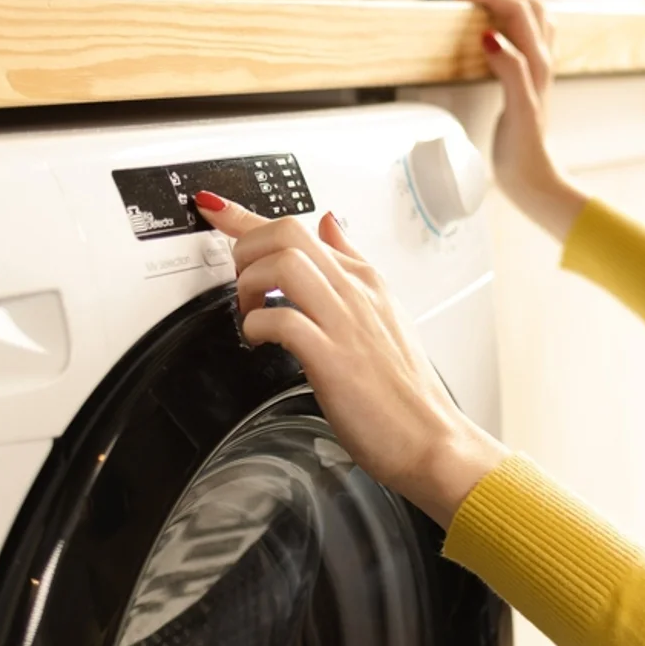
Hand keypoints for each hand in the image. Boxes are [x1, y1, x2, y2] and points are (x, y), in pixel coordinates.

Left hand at [196, 190, 506, 526]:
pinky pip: (283, 320)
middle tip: (238, 280)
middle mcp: (356, 293)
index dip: (247, 216)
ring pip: (285, 264)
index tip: (215, 209)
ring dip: (250, 281)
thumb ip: (353, 264)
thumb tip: (331, 224)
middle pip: (289, 232)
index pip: (305, 228)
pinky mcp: (333, 359)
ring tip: (248, 310)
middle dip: (245, 245)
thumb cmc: (405, 389)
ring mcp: (346, 323)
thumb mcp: (384, 310)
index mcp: (366, 281)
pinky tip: (258, 341)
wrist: (429, 437)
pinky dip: (257, 325)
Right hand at [457, 0, 586, 240]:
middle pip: (532, 5)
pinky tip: (493, 31)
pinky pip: (527, 36)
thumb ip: (510, 70)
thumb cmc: (524, 150)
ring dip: (510, 2)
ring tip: (481, 3)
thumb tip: (492, 36)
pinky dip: (511, 23)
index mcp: (538, 63)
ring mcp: (538, 70)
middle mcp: (542, 62)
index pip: (519, 9)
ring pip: (535, 18)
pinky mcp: (530, 79)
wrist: (533, 177)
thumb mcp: (518, 110)